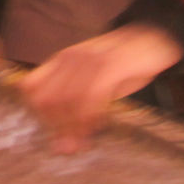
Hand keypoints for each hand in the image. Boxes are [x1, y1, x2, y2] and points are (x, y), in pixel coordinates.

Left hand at [17, 24, 183, 152]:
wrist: (153, 38)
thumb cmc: (121, 65)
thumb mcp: (92, 83)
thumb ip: (76, 107)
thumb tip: (63, 144)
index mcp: (60, 61)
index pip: (30, 89)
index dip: (38, 114)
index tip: (53, 132)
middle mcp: (70, 59)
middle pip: (47, 99)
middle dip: (56, 127)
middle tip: (69, 146)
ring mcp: (90, 60)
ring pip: (68, 100)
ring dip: (74, 127)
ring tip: (81, 143)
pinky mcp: (111, 65)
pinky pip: (93, 96)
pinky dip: (92, 116)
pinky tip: (97, 126)